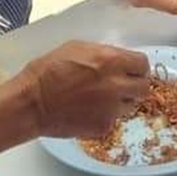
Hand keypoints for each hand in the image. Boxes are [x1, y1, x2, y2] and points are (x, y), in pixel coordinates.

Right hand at [16, 41, 149, 136]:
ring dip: (121, 101)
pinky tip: (89, 110)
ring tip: (100, 98)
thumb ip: (104, 53)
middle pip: (144, 87)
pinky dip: (106, 115)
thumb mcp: (78, 48)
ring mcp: (111, 109)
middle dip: (135, 84)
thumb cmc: (49, 70)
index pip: (143, 64)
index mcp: (112, 61)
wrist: (32, 103)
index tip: (131, 69)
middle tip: (121, 84)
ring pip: (130, 105)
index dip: (137, 66)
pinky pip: (114, 120)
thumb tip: (118, 59)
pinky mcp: (104, 127)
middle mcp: (117, 86)